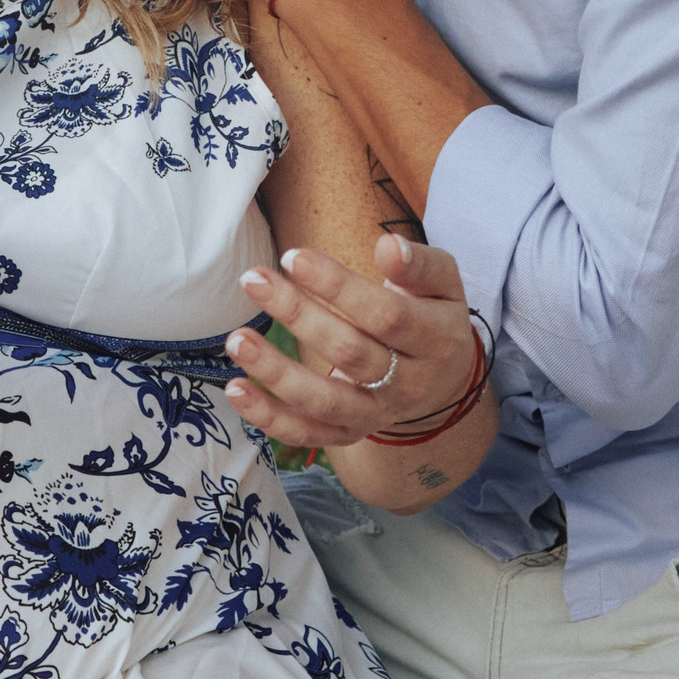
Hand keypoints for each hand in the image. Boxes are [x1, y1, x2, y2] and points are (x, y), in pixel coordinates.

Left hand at [223, 234, 476, 448]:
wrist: (443, 379)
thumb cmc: (432, 314)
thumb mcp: (443, 283)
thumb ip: (419, 264)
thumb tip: (387, 246)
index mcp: (435, 341)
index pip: (385, 315)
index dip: (338, 286)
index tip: (294, 257)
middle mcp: (407, 385)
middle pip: (349, 352)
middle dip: (298, 314)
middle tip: (253, 279)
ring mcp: (376, 414)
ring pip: (324, 400)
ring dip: (276, 372)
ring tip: (236, 339)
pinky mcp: (348, 432)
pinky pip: (307, 433)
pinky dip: (269, 418)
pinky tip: (236, 390)